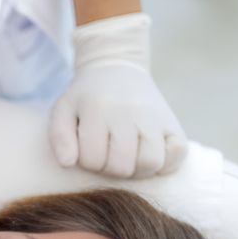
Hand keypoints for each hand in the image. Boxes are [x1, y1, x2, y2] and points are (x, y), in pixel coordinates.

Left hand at [50, 13, 187, 177]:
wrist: (117, 68)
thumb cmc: (86, 98)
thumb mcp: (63, 110)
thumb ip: (60, 137)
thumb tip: (67, 163)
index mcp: (98, 109)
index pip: (93, 160)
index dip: (87, 162)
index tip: (87, 149)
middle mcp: (129, 112)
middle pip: (122, 167)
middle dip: (110, 169)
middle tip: (106, 155)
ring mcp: (155, 117)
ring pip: (150, 163)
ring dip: (136, 170)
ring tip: (127, 159)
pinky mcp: (174, 122)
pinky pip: (178, 154)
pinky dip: (165, 162)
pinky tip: (148, 154)